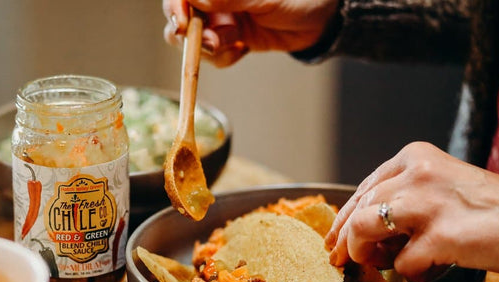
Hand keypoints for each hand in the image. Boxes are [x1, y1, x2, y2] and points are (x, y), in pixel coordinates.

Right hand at [163, 0, 339, 66]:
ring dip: (209, 49)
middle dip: (191, 34)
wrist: (322, 19)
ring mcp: (221, 19)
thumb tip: (195, 0)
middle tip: (211, 43)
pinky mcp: (230, 40)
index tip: (182, 23)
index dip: (176, 6)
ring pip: (194, 40)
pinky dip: (223, 58)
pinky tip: (243, 50)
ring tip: (234, 45)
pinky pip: (213, 56)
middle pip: (180, 17)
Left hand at [325, 142, 498, 281]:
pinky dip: (412, 274)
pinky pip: (402, 263)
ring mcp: (427, 203)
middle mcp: (419, 174)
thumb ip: (409, 196)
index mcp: (419, 157)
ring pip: (364, 228)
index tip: (334, 236)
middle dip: (345, 239)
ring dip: (366, 253)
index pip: (366, 186)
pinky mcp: (440, 236)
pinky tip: (430, 272)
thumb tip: (370, 226)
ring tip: (381, 264)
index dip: (344, 215)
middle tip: (341, 259)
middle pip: (360, 208)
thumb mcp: (448, 187)